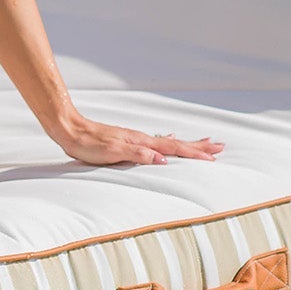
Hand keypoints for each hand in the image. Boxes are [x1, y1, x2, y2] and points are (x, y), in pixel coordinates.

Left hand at [52, 113, 221, 166]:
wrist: (70, 129)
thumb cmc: (88, 144)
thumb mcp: (112, 152)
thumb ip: (138, 154)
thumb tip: (163, 160)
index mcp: (141, 142)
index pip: (173, 148)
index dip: (193, 153)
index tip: (213, 157)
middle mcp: (142, 138)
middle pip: (176, 142)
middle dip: (198, 146)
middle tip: (220, 146)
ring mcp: (136, 138)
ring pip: (168, 141)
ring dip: (187, 143)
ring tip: (203, 143)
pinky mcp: (128, 140)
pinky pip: (156, 141)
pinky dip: (168, 142)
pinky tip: (167, 141)